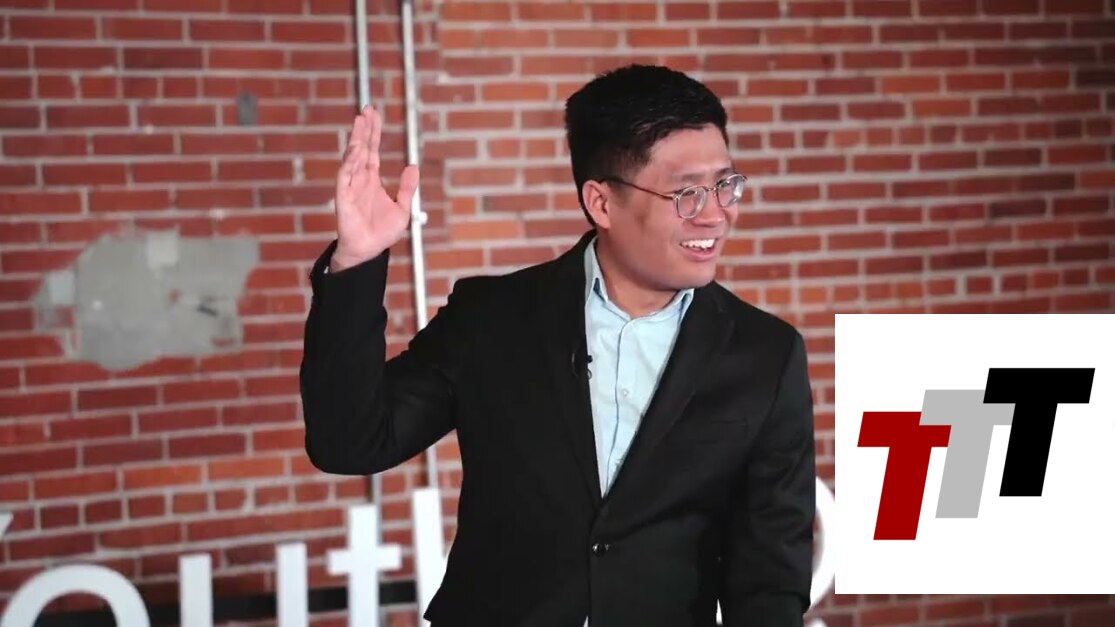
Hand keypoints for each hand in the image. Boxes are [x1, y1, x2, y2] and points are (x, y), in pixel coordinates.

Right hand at [330, 105, 419, 271]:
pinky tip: (355, 149)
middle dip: (364, 129)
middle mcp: (360, 178)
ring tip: (360, 123)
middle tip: (367, 109)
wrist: (369, 251)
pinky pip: (345, 176)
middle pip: (361, 148)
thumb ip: (407, 188)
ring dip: (356, 140)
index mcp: (372, 179)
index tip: (374, 114)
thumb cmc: (382, 232)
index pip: (372, 150)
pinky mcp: (342, 197)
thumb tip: (413, 166)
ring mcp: (350, 186)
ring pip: (352, 158)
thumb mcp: (402, 208)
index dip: (373, 132)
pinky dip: (349, 162)